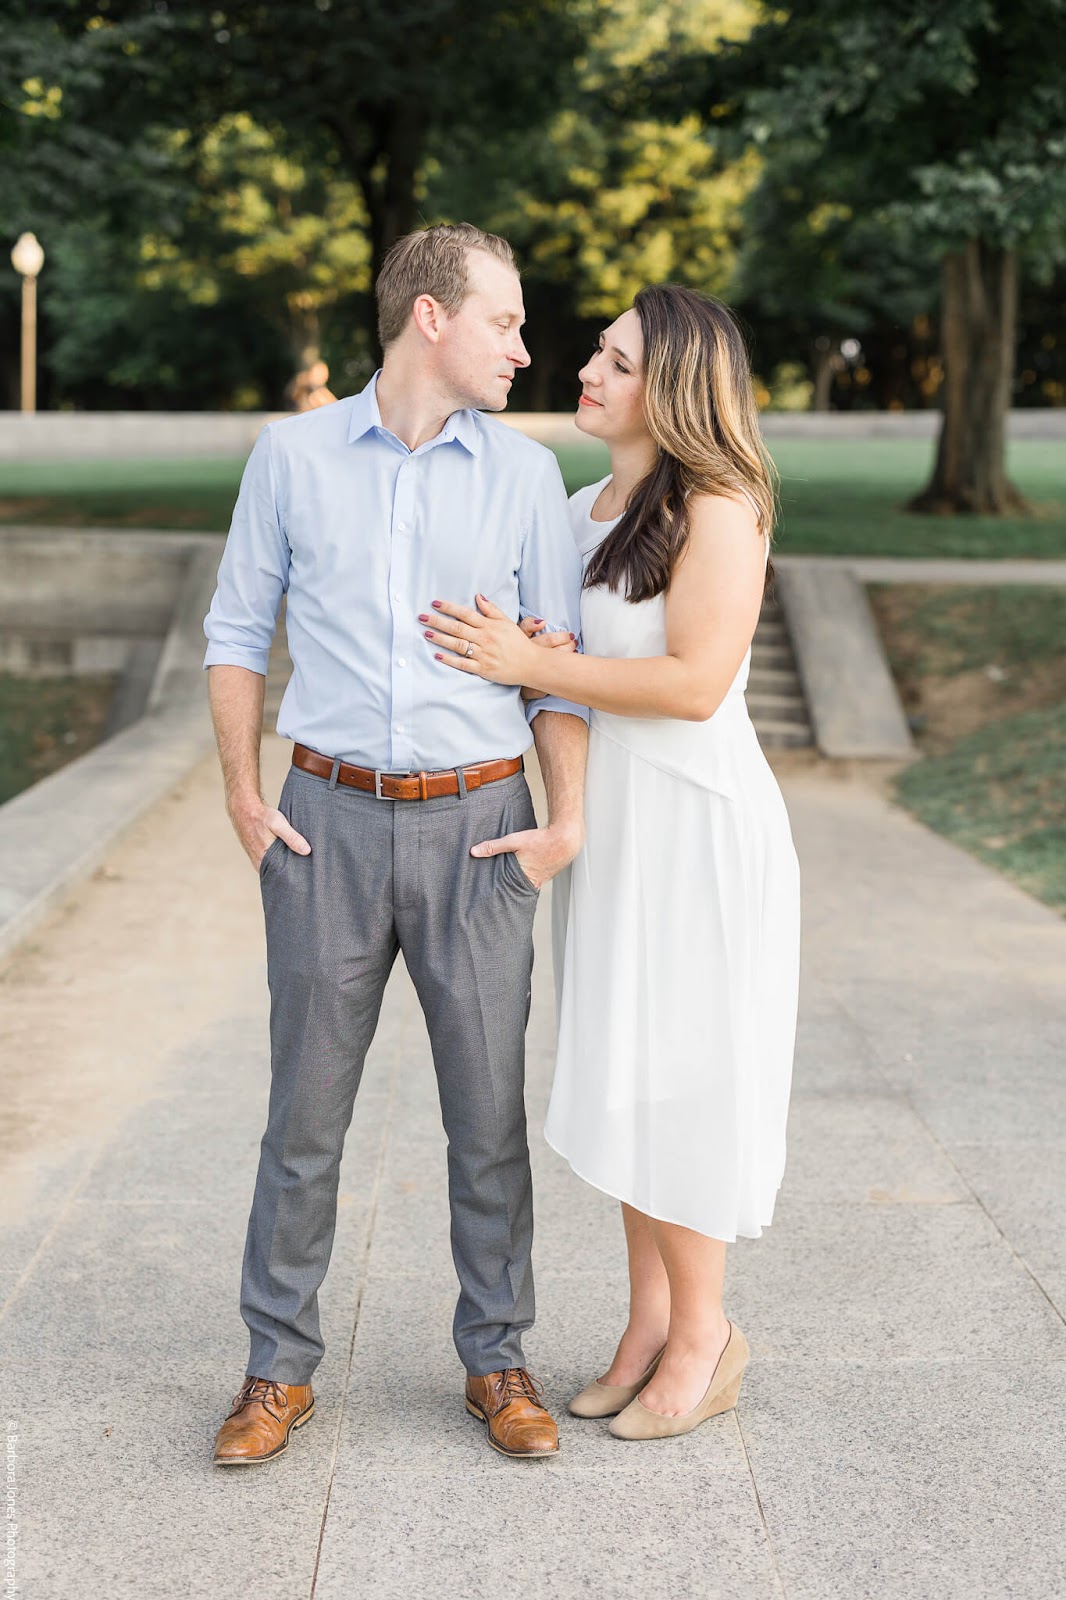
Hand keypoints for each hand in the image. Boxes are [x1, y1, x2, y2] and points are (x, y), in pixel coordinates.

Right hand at [228, 795, 310, 869]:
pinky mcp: (259, 857)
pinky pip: (272, 863)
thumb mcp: (279, 824)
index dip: (296, 874)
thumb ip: (292, 838)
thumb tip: (307, 851)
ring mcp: (258, 861)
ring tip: (301, 861)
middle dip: (293, 871)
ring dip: (286, 865)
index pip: (283, 875)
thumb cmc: (261, 817)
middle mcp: (260, 863)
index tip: (308, 872)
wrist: (244, 810)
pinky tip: (290, 855)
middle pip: (280, 873)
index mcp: (265, 859)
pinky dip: (280, 860)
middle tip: (308, 868)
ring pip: (276, 868)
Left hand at [418, 594, 574, 685]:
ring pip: (458, 644)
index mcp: (489, 625)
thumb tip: (477, 596)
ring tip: (426, 634)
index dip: (449, 608)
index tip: (434, 603)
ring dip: (441, 639)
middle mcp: (485, 638)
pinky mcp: (483, 669)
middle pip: (457, 628)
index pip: (465, 613)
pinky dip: (450, 660)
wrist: (531, 664)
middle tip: (422, 618)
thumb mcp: (506, 622)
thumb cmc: (518, 642)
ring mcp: (483, 654)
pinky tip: (437, 655)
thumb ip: (491, 610)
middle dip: (438, 622)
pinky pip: (463, 664)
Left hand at [470, 821, 583, 891]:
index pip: (508, 894)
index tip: (489, 900)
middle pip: (516, 891)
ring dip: (517, 884)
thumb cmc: (542, 840)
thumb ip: (493, 847)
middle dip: (507, 892)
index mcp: (525, 880)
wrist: (566, 838)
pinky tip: (524, 872)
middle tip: (495, 896)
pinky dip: (527, 877)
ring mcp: (542, 880)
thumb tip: (474, 851)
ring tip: (507, 884)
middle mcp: (534, 883)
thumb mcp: (514, 841)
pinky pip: (534, 879)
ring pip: (526, 885)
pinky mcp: (547, 873)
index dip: (499, 896)